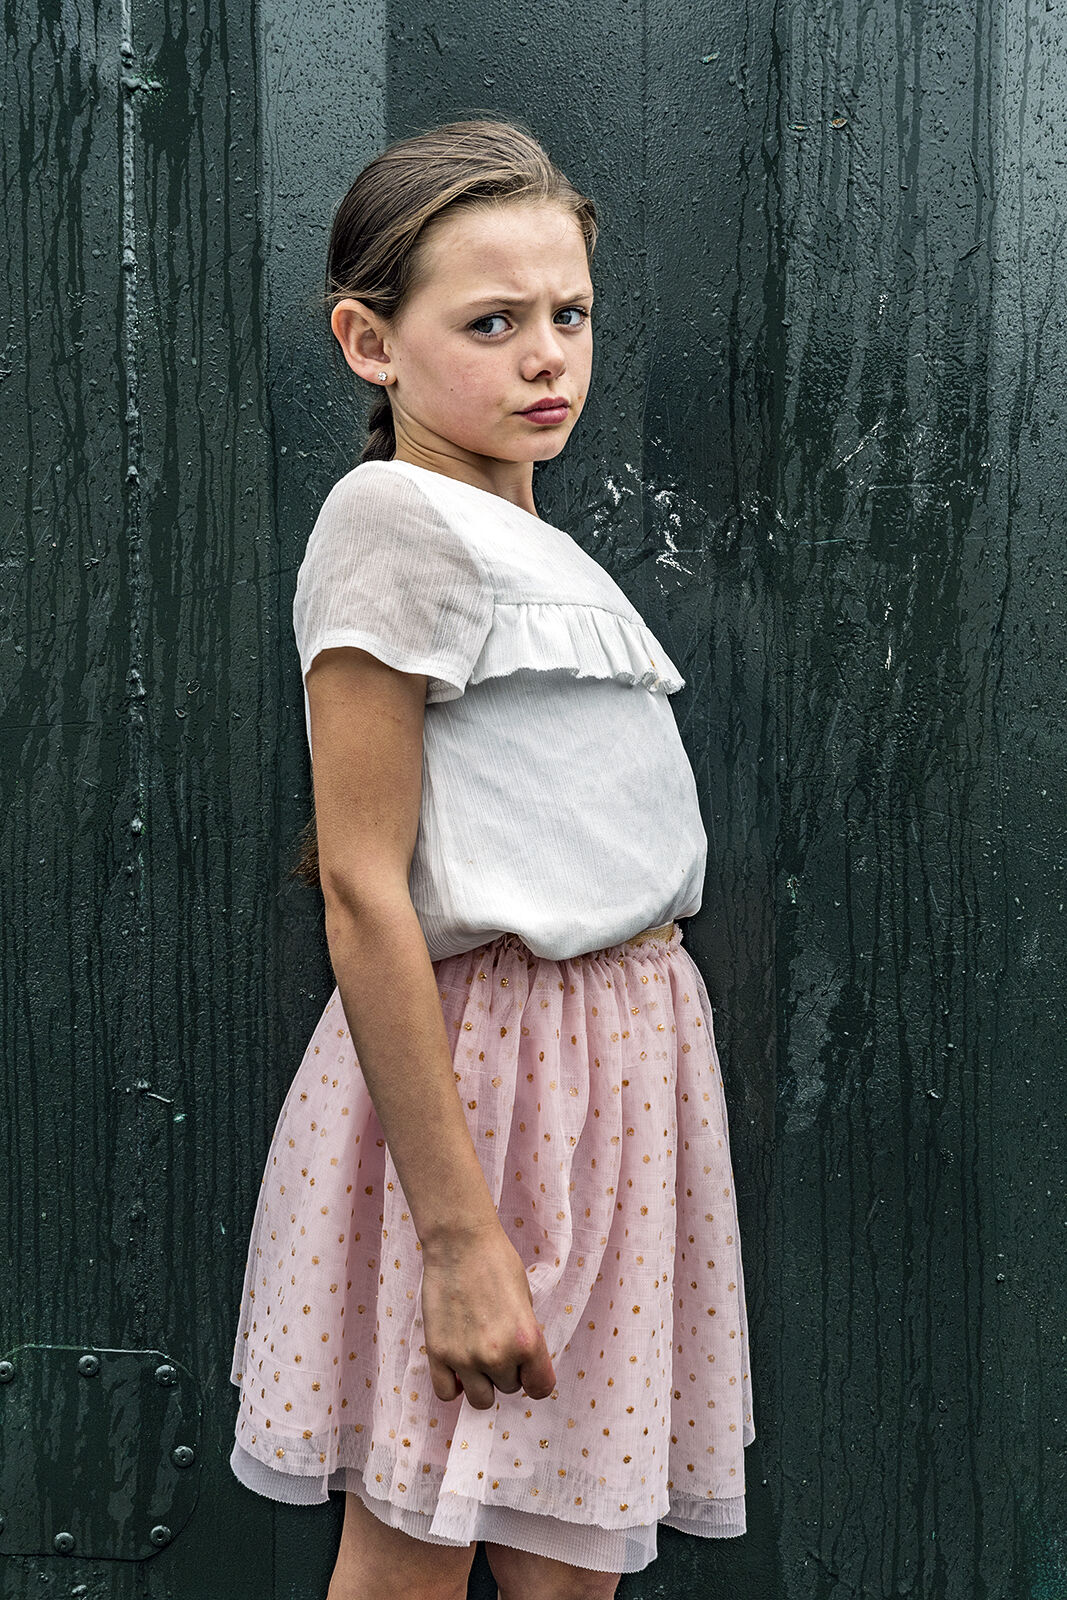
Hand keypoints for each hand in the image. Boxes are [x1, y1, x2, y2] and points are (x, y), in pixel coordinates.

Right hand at [419, 1219, 556, 1409]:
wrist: (460, 1241)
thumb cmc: (497, 1262)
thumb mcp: (526, 1300)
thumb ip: (525, 1337)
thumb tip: (521, 1363)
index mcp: (527, 1341)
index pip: (542, 1388)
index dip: (536, 1378)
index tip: (529, 1369)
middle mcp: (498, 1355)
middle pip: (510, 1388)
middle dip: (507, 1370)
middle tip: (497, 1341)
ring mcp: (465, 1357)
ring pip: (481, 1399)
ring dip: (482, 1382)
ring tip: (478, 1356)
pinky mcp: (437, 1353)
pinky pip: (446, 1393)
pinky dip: (454, 1385)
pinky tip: (457, 1366)